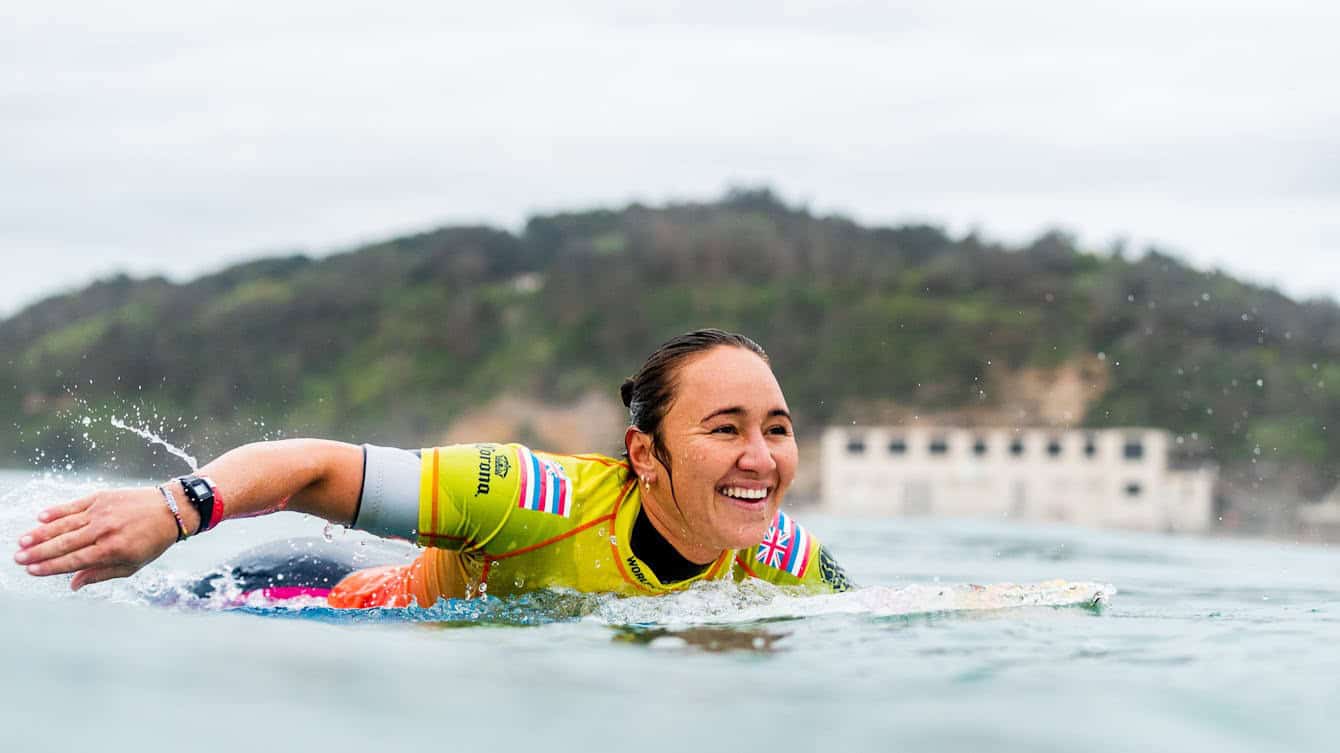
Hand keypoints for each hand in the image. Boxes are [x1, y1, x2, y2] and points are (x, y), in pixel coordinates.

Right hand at [13, 488, 182, 589]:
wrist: (170, 509)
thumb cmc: (152, 541)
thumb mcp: (132, 565)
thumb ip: (100, 574)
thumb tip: (72, 584)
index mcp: (112, 550)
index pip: (73, 561)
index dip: (50, 567)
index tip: (31, 571)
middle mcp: (104, 530)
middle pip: (64, 543)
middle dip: (38, 552)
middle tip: (18, 558)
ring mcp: (101, 512)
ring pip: (64, 524)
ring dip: (41, 533)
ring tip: (22, 541)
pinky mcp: (101, 497)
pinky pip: (74, 506)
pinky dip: (57, 511)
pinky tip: (40, 518)